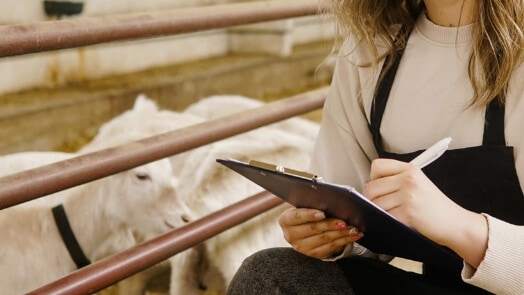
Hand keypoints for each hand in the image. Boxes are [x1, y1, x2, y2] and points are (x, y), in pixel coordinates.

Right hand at [278, 207, 362, 258]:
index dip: (309, 215)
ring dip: (341, 233)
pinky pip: (331, 247)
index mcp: (286, 220)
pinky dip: (345, 240)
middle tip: (344, 221)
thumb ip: (313, 202)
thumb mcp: (306, 206)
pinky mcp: (314, 254)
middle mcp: (290, 235)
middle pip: (313, 229)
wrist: (305, 229)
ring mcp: (302, 247)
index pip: (296, 216)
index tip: (322, 213)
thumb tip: (331, 199)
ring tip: (353, 228)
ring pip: (324, 238)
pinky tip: (354, 235)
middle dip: (330, 224)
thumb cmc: (308, 212)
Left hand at [363, 158, 487, 266]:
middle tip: (380, 204)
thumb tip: (370, 186)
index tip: (378, 187)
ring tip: (393, 213)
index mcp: (410, 169)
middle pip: (371, 187)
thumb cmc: (436, 206)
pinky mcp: (408, 213)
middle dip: (371, 198)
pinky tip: (399, 220)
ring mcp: (408, 196)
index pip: (377, 166)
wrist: (456, 223)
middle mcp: (408, 180)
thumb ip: (397, 179)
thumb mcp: (419, 183)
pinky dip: (388, 221)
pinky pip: (385, 216)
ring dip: (379, 211)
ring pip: (376, 203)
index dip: (373, 178)